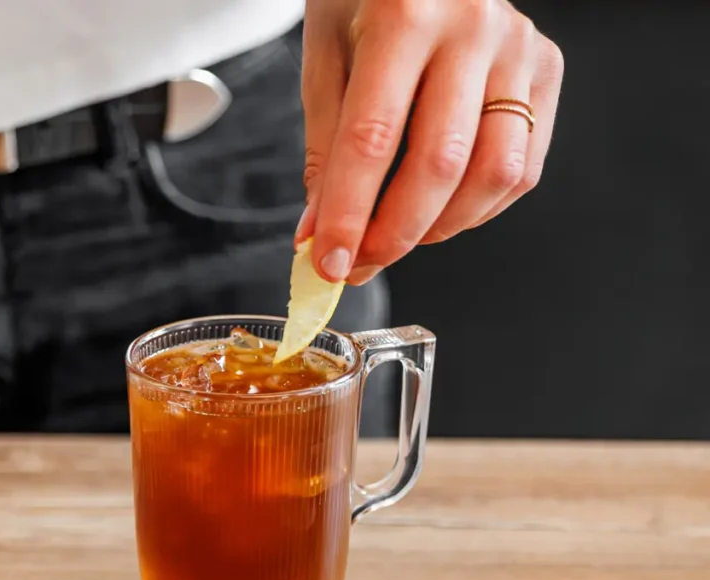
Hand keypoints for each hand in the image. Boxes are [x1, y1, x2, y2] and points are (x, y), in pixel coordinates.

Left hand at [297, 0, 563, 284]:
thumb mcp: (327, 59)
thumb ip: (325, 151)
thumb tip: (321, 237)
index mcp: (404, 11)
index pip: (373, 138)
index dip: (349, 214)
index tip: (330, 265)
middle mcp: (473, 24)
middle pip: (440, 164)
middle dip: (395, 234)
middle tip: (360, 264)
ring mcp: (519, 46)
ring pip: (494, 173)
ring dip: (441, 227)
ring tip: (401, 233)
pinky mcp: (546, 68)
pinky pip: (522, 168)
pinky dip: (479, 208)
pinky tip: (442, 208)